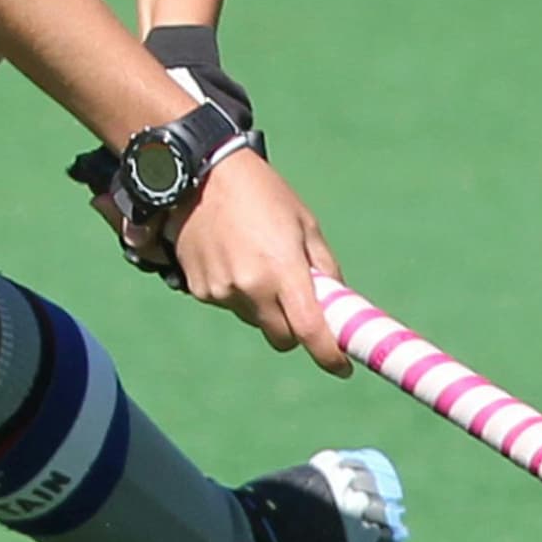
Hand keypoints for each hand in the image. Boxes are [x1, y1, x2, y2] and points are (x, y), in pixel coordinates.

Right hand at [169, 150, 351, 372]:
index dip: (329, 355)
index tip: (342, 366)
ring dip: (263, 306)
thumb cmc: (263, 194)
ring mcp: (221, 291)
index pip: (309, 331)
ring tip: (256, 261)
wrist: (201, 174)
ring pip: (253, 319)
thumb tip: (337, 303)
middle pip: (281, 337)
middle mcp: (250, 288)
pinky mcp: (199, 289)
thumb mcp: (305, 224)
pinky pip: (228, 305)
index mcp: (283, 270)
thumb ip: (324, 269)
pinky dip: (237, 293)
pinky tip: (232, 257)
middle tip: (298, 304)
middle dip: (294, 329)